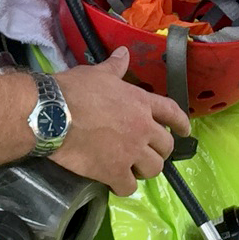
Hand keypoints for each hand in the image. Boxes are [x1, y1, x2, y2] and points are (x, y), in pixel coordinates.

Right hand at [54, 48, 188, 195]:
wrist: (53, 114)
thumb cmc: (75, 89)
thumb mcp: (98, 73)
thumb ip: (115, 66)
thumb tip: (123, 52)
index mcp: (141, 103)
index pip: (172, 112)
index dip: (181, 123)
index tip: (185, 131)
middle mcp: (142, 128)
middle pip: (166, 146)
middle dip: (160, 151)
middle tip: (147, 153)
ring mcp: (130, 152)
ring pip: (154, 169)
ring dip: (144, 170)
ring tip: (132, 169)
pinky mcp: (113, 171)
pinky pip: (129, 187)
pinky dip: (123, 187)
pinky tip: (114, 183)